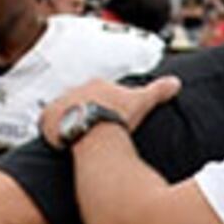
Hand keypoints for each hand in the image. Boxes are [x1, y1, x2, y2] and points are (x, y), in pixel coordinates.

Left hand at [46, 75, 178, 146]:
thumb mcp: (142, 101)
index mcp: (97, 85)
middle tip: (93, 127)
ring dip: (67, 121)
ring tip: (77, 136)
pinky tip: (61, 142)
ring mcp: (59, 104)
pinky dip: (52, 132)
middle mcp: (75, 90)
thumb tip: (176, 82)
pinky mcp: (47, 119)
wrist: (96, 130)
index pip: (100, 92)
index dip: (105, 104)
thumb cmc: (119, 116)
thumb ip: (158, 90)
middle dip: (85, 111)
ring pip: (63, 112)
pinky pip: (47, 125)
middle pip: (80, 101)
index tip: (109, 115)